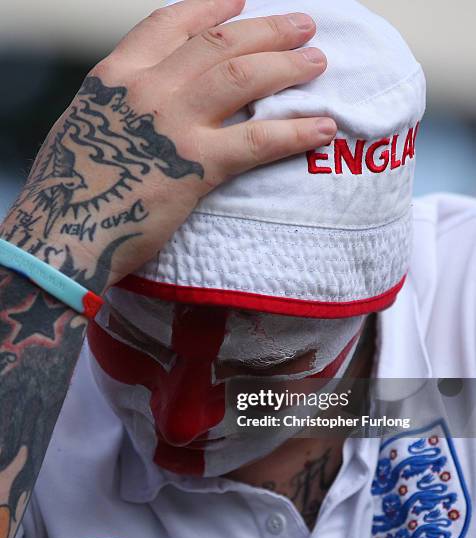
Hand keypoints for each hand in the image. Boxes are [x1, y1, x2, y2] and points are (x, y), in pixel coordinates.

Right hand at [0, 0, 335, 292]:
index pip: (170, 23)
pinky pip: (258, 140)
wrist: (59, 235)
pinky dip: (295, 131)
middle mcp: (147, 88)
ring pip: (243, 78)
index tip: (242, 2)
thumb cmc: (68, 192)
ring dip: (286, 66)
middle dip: (267, 30)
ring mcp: (173, 123)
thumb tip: (143, 108)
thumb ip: (119, 109)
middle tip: (303, 27)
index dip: (212, 8)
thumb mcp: (85, 130)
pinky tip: (324, 128)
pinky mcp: (196, 166)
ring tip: (318, 62)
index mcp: (116, 76)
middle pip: (218, 42)